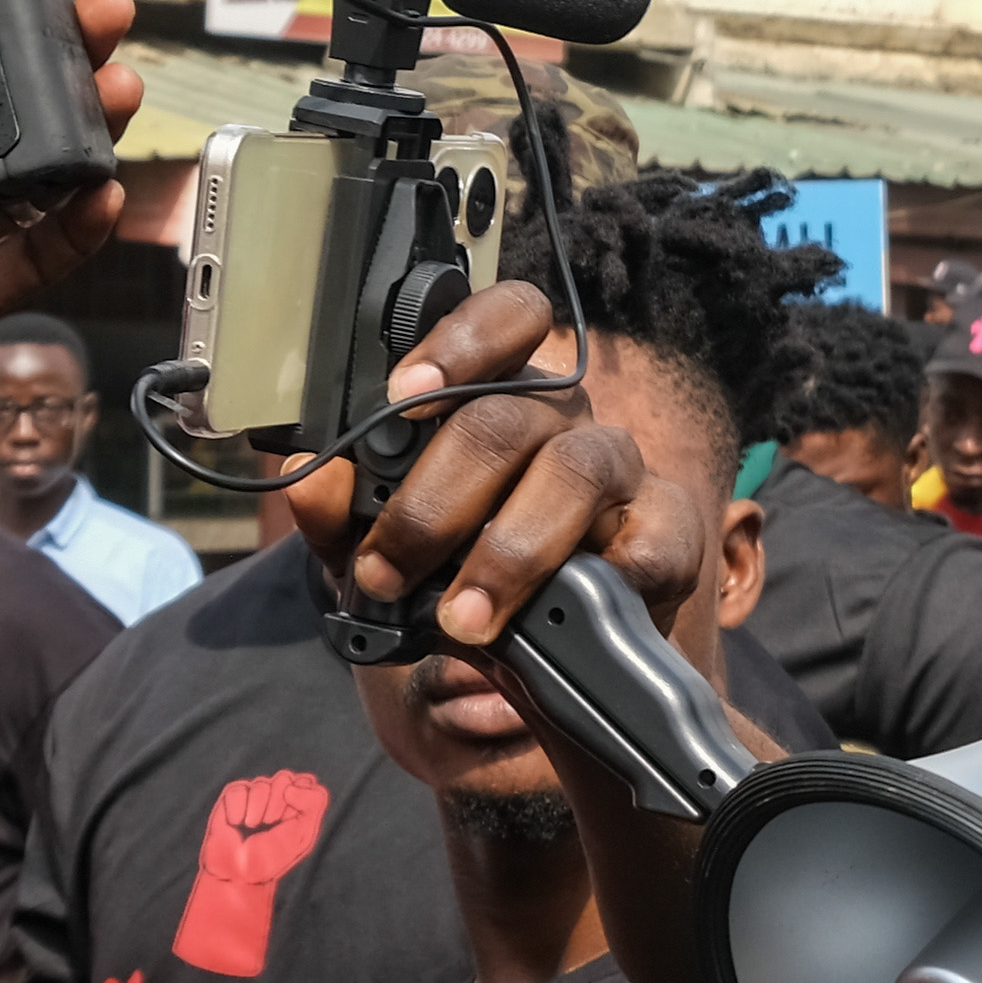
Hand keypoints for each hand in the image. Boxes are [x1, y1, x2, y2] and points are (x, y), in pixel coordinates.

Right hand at [195, 771, 328, 896]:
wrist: (238, 873)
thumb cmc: (272, 857)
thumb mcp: (303, 835)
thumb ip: (311, 804)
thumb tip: (289, 787)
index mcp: (300, 801)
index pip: (307, 782)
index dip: (301, 802)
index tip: (293, 823)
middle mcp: (278, 792)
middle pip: (284, 778)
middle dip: (278, 806)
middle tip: (271, 826)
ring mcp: (256, 792)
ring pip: (261, 785)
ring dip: (257, 812)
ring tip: (252, 828)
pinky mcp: (233, 794)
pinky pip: (238, 790)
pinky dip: (238, 811)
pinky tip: (236, 823)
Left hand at [308, 276, 631, 658]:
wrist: (538, 664)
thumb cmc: (457, 580)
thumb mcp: (378, 554)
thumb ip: (340, 516)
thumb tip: (312, 477)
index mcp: (499, 398)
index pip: (508, 318)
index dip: (461, 339)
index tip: (403, 396)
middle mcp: (562, 421)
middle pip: (507, 417)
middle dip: (434, 502)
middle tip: (388, 572)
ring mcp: (621, 472)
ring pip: (574, 468)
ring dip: (507, 549)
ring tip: (462, 618)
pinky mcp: (669, 533)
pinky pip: (651, 538)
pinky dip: (606, 575)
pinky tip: (569, 610)